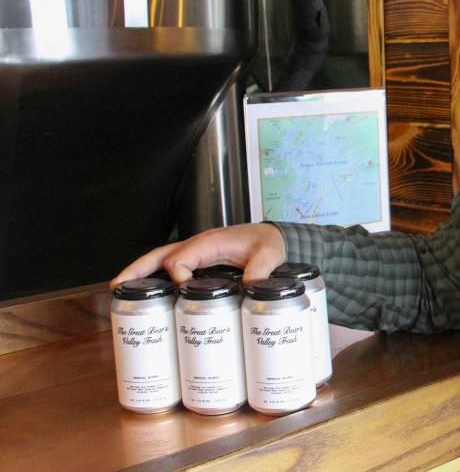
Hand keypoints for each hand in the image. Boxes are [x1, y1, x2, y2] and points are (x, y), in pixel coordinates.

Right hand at [109, 223, 285, 287]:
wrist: (273, 238)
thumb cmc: (268, 242)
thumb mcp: (269, 255)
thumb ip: (260, 270)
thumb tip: (248, 288)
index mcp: (209, 242)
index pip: (180, 258)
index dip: (177, 276)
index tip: (183, 291)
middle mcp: (197, 245)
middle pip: (159, 255)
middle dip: (137, 270)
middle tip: (117, 287)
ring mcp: (195, 252)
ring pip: (160, 259)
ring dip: (139, 272)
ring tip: (119, 289)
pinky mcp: (198, 260)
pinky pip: (170, 265)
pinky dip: (154, 275)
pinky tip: (145, 291)